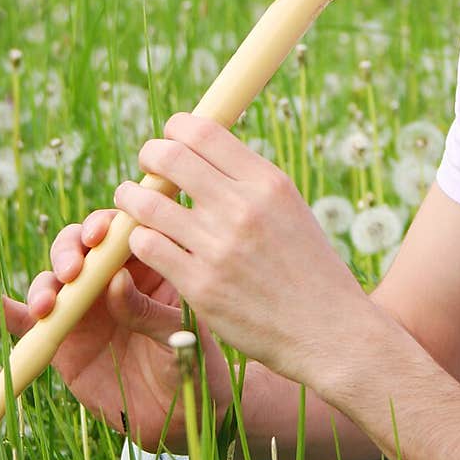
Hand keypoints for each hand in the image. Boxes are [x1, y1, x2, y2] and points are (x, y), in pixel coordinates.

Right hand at [0, 207, 230, 450]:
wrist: (181, 418)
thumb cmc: (194, 366)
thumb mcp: (182, 335)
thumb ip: (149, 310)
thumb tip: (115, 282)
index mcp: (146, 265)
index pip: (122, 230)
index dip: (107, 224)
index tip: (102, 234)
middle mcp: (108, 279)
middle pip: (79, 247)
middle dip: (71, 250)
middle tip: (75, 270)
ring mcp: (82, 308)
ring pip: (52, 279)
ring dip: (45, 283)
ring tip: (49, 305)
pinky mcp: (59, 341)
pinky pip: (23, 320)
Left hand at [114, 113, 369, 385]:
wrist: (329, 330)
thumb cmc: (308, 268)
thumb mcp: (291, 208)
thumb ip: (248, 180)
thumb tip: (202, 148)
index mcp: (268, 183)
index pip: (203, 131)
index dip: (175, 128)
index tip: (169, 139)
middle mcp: (243, 208)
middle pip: (168, 158)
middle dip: (148, 157)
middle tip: (147, 166)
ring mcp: (219, 248)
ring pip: (146, 202)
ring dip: (131, 196)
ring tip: (131, 199)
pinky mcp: (200, 285)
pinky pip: (147, 246)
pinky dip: (139, 238)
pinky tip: (146, 240)